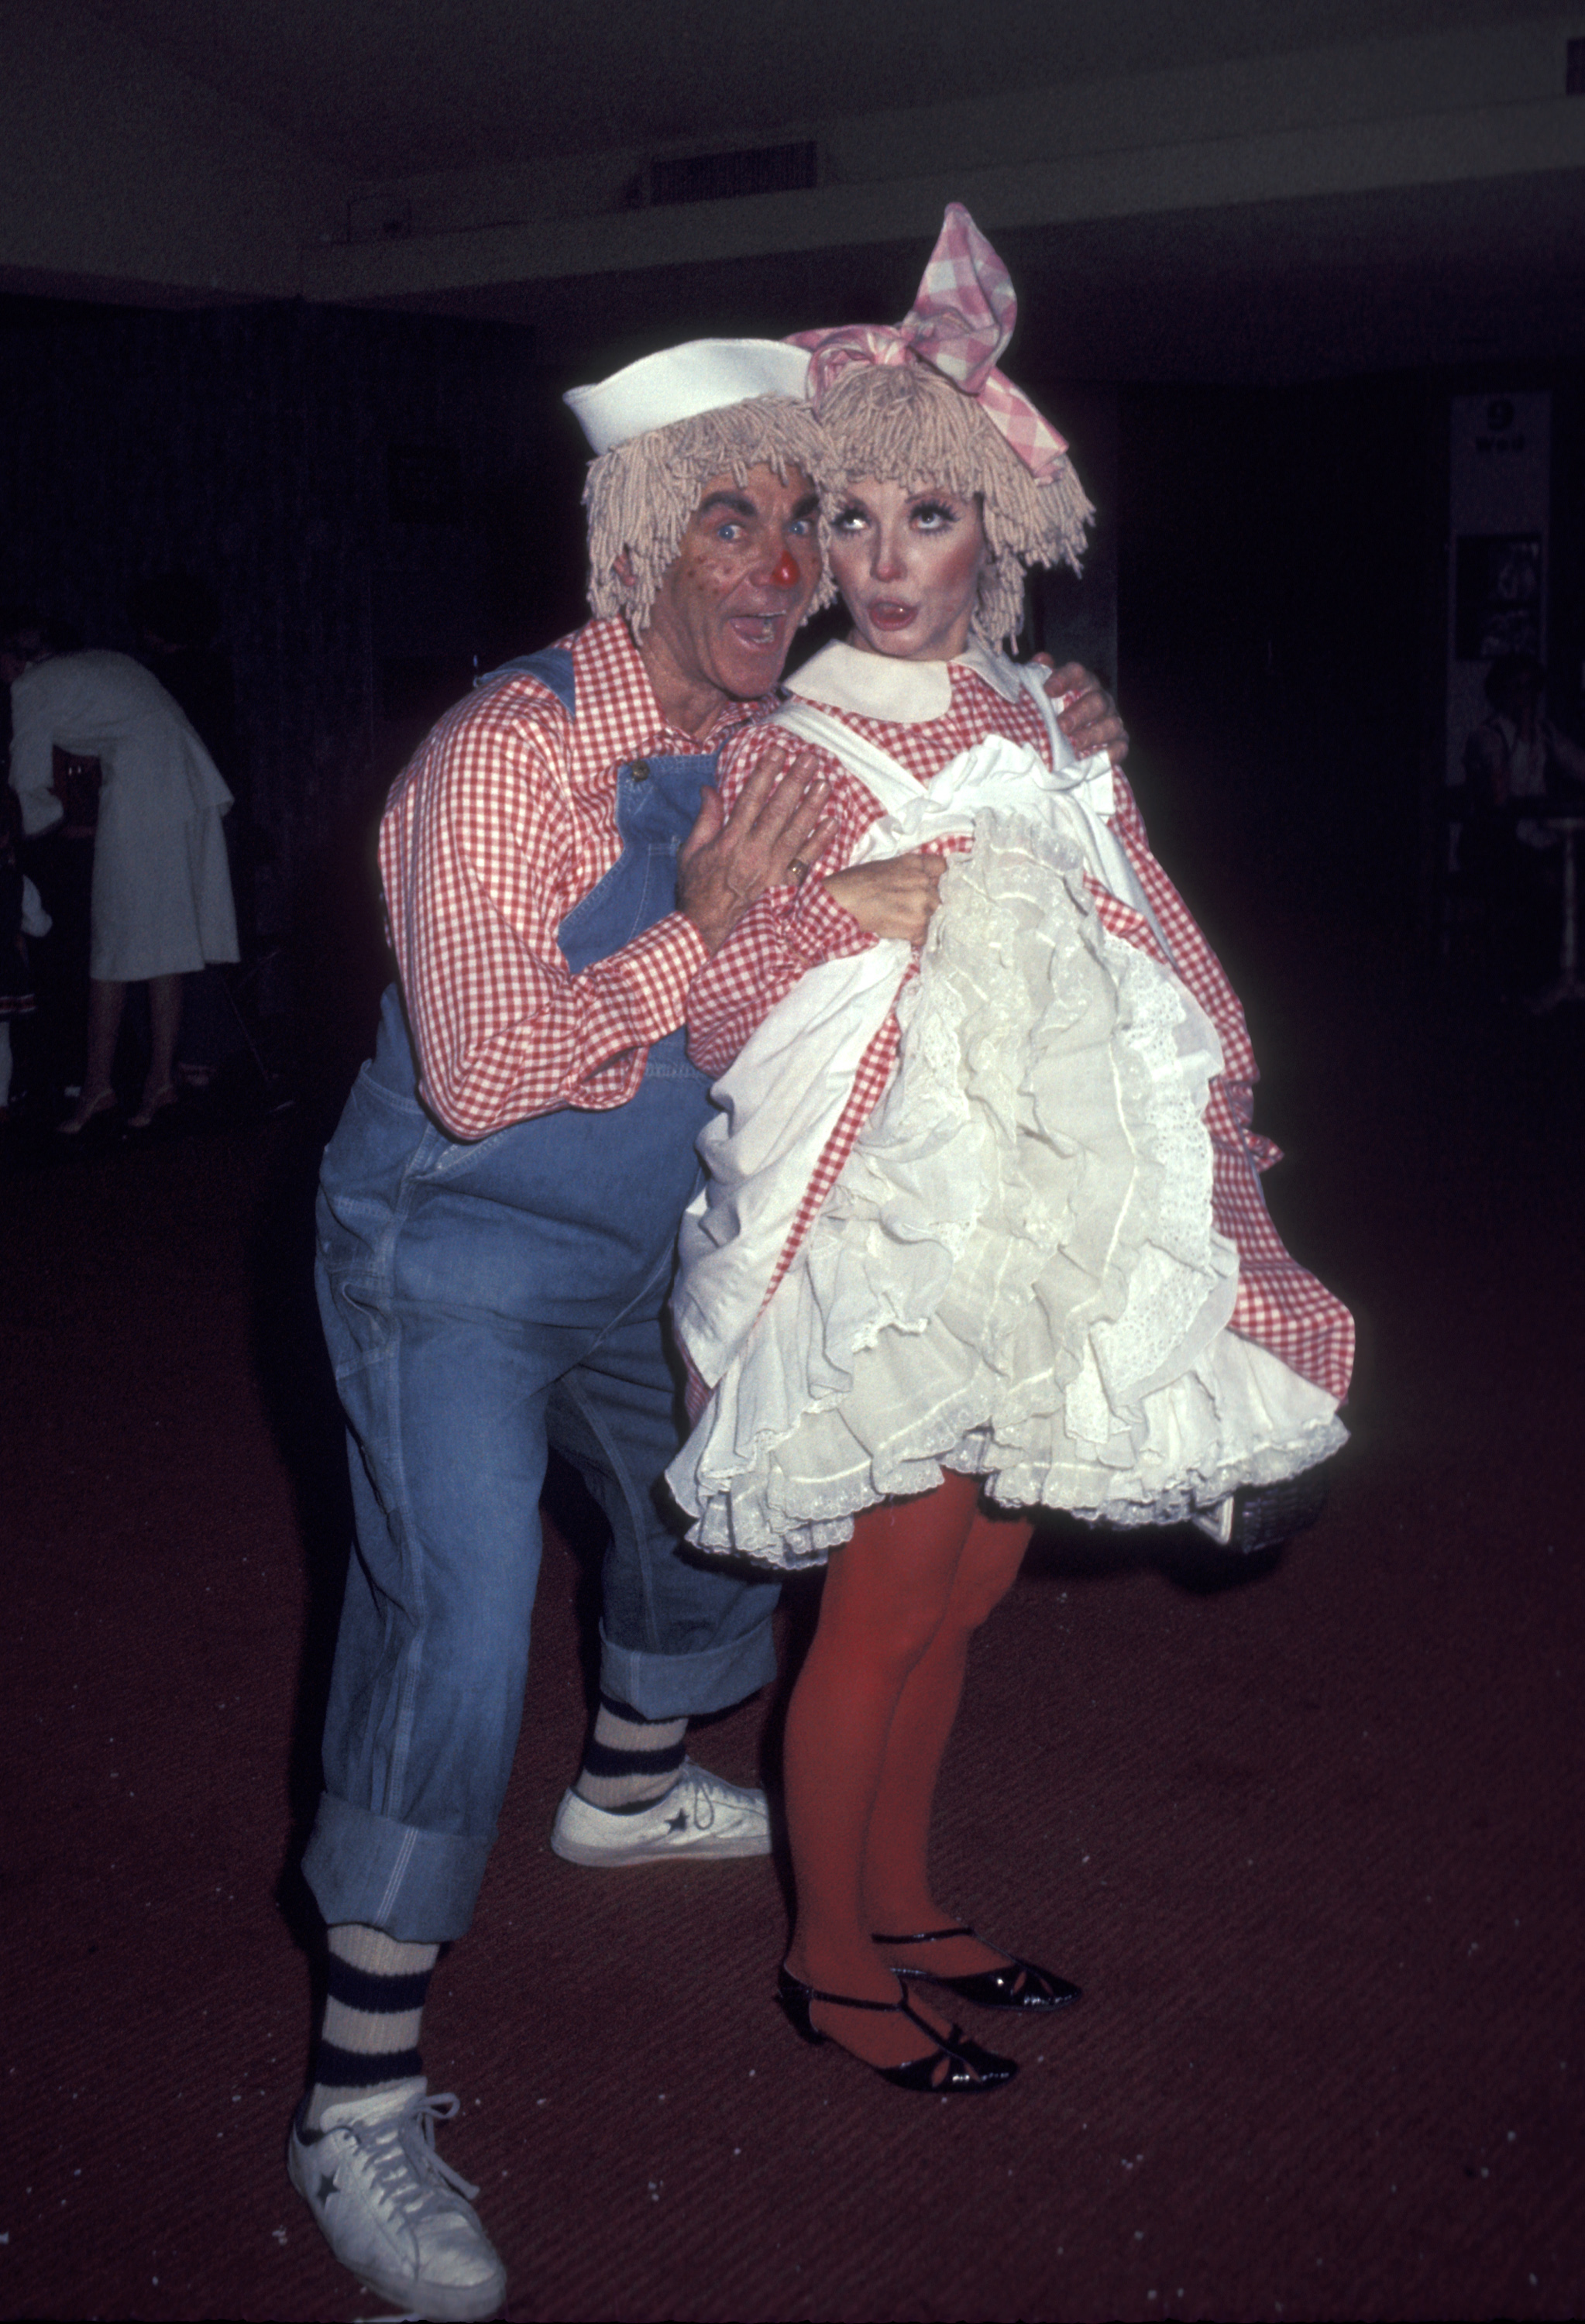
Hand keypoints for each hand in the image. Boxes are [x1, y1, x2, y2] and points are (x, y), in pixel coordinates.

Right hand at [677, 742, 830, 952]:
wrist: (708, 930)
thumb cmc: (696, 891)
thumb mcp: (690, 852)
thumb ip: (705, 819)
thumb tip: (710, 789)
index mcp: (729, 842)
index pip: (750, 799)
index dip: (765, 773)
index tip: (777, 751)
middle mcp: (753, 853)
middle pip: (778, 811)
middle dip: (794, 782)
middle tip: (809, 758)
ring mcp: (772, 870)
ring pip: (796, 832)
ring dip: (812, 806)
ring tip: (825, 782)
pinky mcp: (783, 886)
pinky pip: (806, 861)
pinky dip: (820, 841)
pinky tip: (832, 821)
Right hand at [821, 851, 944, 944]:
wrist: (846, 900)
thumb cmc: (858, 881)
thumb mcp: (887, 864)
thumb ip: (909, 871)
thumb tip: (920, 880)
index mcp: (916, 864)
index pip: (941, 867)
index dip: (934, 877)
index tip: (926, 884)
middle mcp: (924, 883)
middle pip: (938, 897)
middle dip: (925, 903)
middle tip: (905, 906)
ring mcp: (922, 906)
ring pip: (931, 917)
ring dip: (918, 921)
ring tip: (898, 919)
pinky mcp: (917, 927)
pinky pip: (922, 936)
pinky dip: (912, 937)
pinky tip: (897, 929)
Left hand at [1033, 656, 1128, 766]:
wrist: (1064, 745)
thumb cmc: (1052, 715)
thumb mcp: (1040, 697)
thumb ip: (1037, 677)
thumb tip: (1041, 661)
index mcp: (1081, 684)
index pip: (1076, 673)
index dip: (1063, 679)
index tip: (1048, 690)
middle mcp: (1099, 699)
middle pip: (1096, 700)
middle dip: (1079, 713)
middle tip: (1062, 725)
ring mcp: (1110, 721)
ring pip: (1111, 724)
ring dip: (1093, 734)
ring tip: (1075, 744)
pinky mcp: (1118, 743)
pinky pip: (1120, 746)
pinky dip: (1111, 752)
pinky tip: (1097, 756)